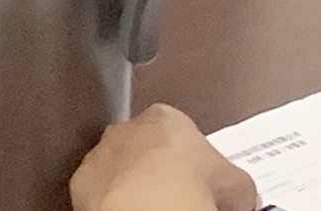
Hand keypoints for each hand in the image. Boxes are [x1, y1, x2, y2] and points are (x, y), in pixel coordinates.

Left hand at [69, 105, 256, 210]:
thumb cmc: (192, 191)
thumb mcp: (238, 186)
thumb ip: (236, 184)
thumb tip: (239, 197)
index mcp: (166, 118)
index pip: (183, 139)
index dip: (195, 167)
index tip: (203, 187)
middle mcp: (127, 130)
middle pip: (147, 150)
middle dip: (160, 172)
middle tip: (179, 200)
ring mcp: (101, 155)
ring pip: (119, 170)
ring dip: (133, 187)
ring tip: (155, 209)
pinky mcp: (82, 184)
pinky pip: (100, 194)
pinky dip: (112, 204)